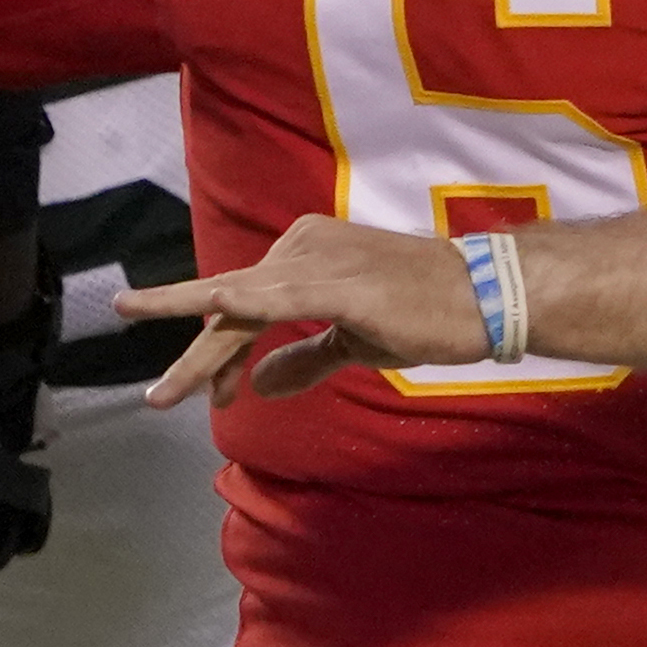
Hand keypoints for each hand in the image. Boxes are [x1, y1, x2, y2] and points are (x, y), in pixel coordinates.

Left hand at [117, 216, 491, 406]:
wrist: (487, 295)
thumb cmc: (427, 314)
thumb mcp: (354, 342)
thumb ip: (304, 359)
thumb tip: (260, 386)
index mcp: (303, 253)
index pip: (242, 305)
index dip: (219, 353)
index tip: (215, 395)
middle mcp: (301, 247)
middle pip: (231, 307)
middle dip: (197, 359)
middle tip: (160, 399)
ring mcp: (320, 262)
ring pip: (243, 311)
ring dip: (203, 356)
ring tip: (166, 392)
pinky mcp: (343, 285)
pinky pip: (284, 297)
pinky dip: (248, 304)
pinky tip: (216, 307)